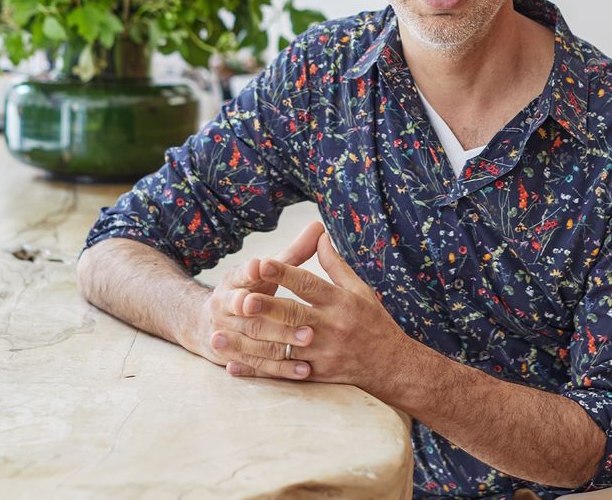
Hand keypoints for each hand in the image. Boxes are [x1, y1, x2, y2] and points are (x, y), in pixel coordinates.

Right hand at [192, 222, 323, 368]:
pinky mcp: (233, 357)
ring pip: (254, 339)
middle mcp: (226, 306)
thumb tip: (319, 226)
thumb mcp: (263, 270)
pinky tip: (304, 370)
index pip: (242, 274)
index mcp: (234, 280)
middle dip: (271, 310)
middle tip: (299, 312)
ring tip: (308, 339)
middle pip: (248, 309)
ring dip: (280, 340)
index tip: (259, 265)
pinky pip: (258, 364)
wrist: (205, 323)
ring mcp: (227, 333)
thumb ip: (292, 253)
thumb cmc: (247, 290)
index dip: (250, 271)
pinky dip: (280, 368)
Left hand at [212, 224, 413, 390]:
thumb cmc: (373, 322)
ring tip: (220, 336)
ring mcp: (322, 354)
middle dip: (265, 307)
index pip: (309, 284)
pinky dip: (257, 371)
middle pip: (293, 315)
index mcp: (341, 302)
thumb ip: (335, 265)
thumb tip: (320, 236)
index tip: (261, 262)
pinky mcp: (316, 375)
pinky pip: (281, 374)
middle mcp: (331, 327)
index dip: (284, 273)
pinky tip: (234, 366)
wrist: (391, 365)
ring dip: (249, 344)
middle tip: (240, 299)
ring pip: (281, 348)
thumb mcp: (359, 290)